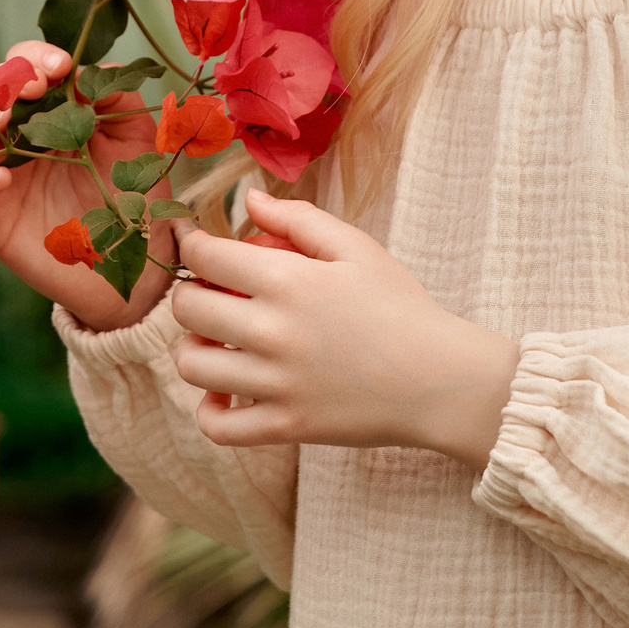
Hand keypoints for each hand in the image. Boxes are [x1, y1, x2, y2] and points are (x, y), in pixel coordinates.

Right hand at [0, 41, 179, 333]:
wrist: (134, 263)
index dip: (35, 58)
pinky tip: (2, 177)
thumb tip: (88, 69)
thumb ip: (119, 95)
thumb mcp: (135, 137)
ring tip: (4, 120)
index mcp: (47, 111)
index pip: (23, 68)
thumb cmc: (132, 194)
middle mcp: (15, 136)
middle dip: (4, 79)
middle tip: (35, 88)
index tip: (61, 66)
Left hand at [170, 189, 519, 466]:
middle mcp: (274, 332)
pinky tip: (227, 394)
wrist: (441, 380)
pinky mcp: (286, 426)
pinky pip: (218, 428)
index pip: (204, 258)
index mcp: (289, 282)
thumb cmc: (400, 306)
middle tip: (212, 294)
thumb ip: (298, 219)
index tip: (196, 247)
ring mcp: (277, 384)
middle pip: (187, 310)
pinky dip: (211, 411)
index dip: (190, 246)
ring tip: (218, 342)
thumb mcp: (356, 248)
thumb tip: (247, 199)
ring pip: (192, 366)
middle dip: (190, 294)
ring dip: (194, 349)